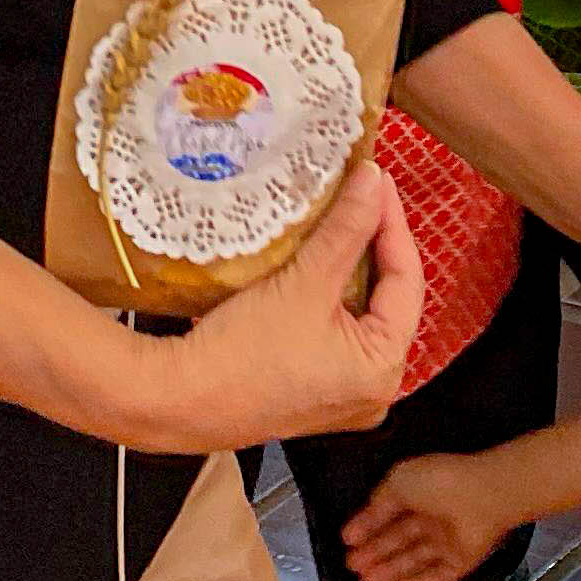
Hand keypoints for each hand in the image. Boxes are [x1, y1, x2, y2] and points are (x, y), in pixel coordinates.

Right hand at [167, 162, 420, 444]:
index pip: (406, 281)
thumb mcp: (303, 283)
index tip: (378, 179)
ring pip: (359, 312)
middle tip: (364, 193)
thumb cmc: (243, 351)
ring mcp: (340, 393)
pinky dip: (330, 293)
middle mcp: (373, 390)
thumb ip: (346, 230)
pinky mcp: (310, 389)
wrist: (174, 401)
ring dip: (351, 265)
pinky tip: (319, 257)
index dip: (393, 224)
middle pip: (387, 299)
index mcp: (384, 369)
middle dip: (374, 244)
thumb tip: (374, 180)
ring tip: (344, 214)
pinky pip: (335, 329)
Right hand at [343, 453, 522, 580]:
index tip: (347, 539)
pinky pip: (436, 577)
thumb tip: (365, 513)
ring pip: (414, 560)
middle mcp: (433, 515)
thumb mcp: (398, 480)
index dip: (366, 525)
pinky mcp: (460, 561)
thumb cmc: (442, 481)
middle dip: (375, 552)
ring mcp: (448, 540)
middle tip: (352, 564)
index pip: (388, 511)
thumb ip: (378, 500)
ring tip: (366, 580)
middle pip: (398, 539)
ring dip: (390, 570)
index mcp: (420, 491)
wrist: (484, 497)